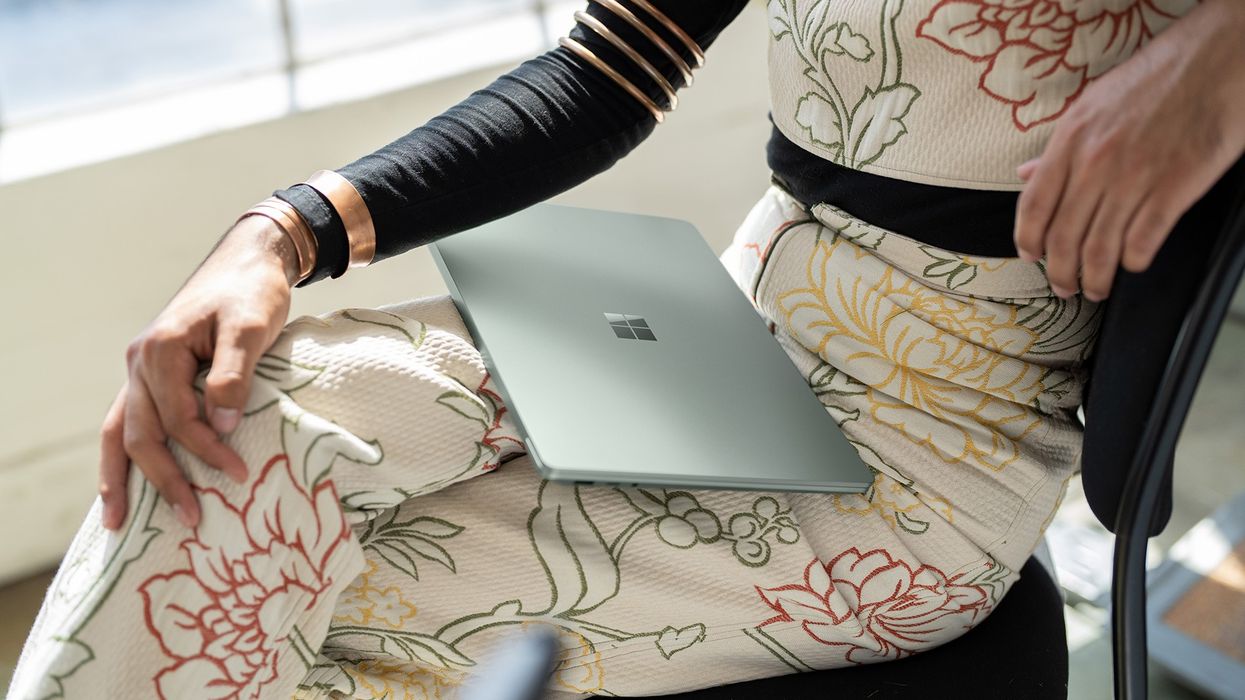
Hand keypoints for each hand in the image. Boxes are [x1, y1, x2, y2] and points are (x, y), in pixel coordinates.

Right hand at [98, 215, 299, 529]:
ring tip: (116, 523)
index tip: (238, 473)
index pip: (177, 418)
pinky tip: (124, 484)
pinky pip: (128, 421)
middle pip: (142, 434)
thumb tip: (218, 427)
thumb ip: (232, 375)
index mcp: (161, 351)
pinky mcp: (152, 375)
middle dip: (163, 479)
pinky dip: (124, 453)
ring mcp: (140, 370)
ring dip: (121, 477)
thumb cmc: (253, 293)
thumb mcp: (251, 328)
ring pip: (121, 431)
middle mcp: (140, 362)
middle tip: (192, 518)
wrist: (248, 263)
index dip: (205, 449)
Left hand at [1013, 0, 1244, 300]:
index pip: (1033, 207)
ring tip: (1096, 289)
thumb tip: (1026, 174)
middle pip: (1064, 237)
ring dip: (1095, 277)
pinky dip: (1133, 262)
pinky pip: (1143, 241)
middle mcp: (1096, 163)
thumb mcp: (1093, 104)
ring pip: (1100, 248)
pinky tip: (1133, 264)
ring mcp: (1135, 177)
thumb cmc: (1157, 78)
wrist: (1216, 59)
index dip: (1028, 241)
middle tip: (1066, 288)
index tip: (1032, 258)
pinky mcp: (1175, 187)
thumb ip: (1058, 147)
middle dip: (1061, 272)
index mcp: (1070, 141)